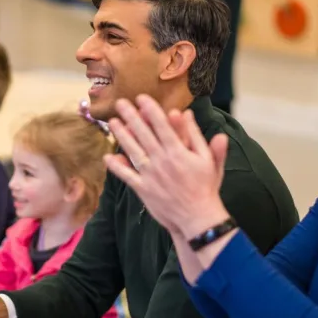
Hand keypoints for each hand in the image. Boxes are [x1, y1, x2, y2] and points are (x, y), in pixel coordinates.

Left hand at [104, 95, 229, 237]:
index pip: (162, 126)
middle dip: (131, 117)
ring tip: (112, 122)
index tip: (141, 98)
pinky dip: (117, 167)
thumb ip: (200, 137)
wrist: (198, 219)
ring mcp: (151, 176)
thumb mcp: (209, 162)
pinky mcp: (144, 190)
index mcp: (179, 152)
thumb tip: (190, 115)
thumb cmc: (206, 189)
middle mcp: (162, 161)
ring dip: (121, 136)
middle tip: (120, 103)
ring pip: (133, 151)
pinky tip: (108, 157)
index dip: (150, 111)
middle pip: (144, 135)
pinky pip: (127, 176)